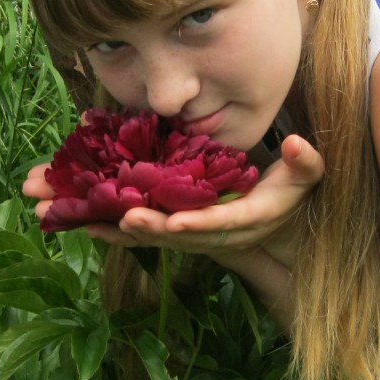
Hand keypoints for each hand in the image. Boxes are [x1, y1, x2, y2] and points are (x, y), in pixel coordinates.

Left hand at [22, 136, 324, 265]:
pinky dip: (106, 222)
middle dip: (143, 227)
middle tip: (119, 219)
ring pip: (145, 232)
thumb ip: (305, 163)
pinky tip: (75, 217)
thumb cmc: (290, 190)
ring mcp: (187, 232)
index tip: (174, 222)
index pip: (219, 225)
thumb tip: (298, 146)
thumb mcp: (305, 176)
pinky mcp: (169, 225)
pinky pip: (135, 226)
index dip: (197, 224)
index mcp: (243, 221)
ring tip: (74, 216)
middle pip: (172, 233)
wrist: (276, 220)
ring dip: (108, 225)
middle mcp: (210, 233)